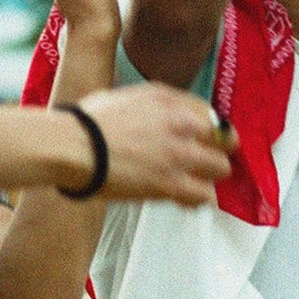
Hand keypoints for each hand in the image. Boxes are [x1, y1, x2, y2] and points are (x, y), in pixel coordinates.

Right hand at [73, 83, 232, 205]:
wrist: (73, 146)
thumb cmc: (84, 123)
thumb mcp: (120, 97)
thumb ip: (144, 105)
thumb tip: (143, 114)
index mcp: (167, 98)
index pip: (209, 112)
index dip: (208, 130)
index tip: (203, 141)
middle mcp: (181, 122)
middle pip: (225, 139)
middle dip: (213, 152)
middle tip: (201, 164)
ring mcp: (180, 153)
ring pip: (220, 168)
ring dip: (207, 177)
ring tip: (191, 184)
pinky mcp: (172, 183)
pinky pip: (205, 196)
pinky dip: (197, 200)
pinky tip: (184, 200)